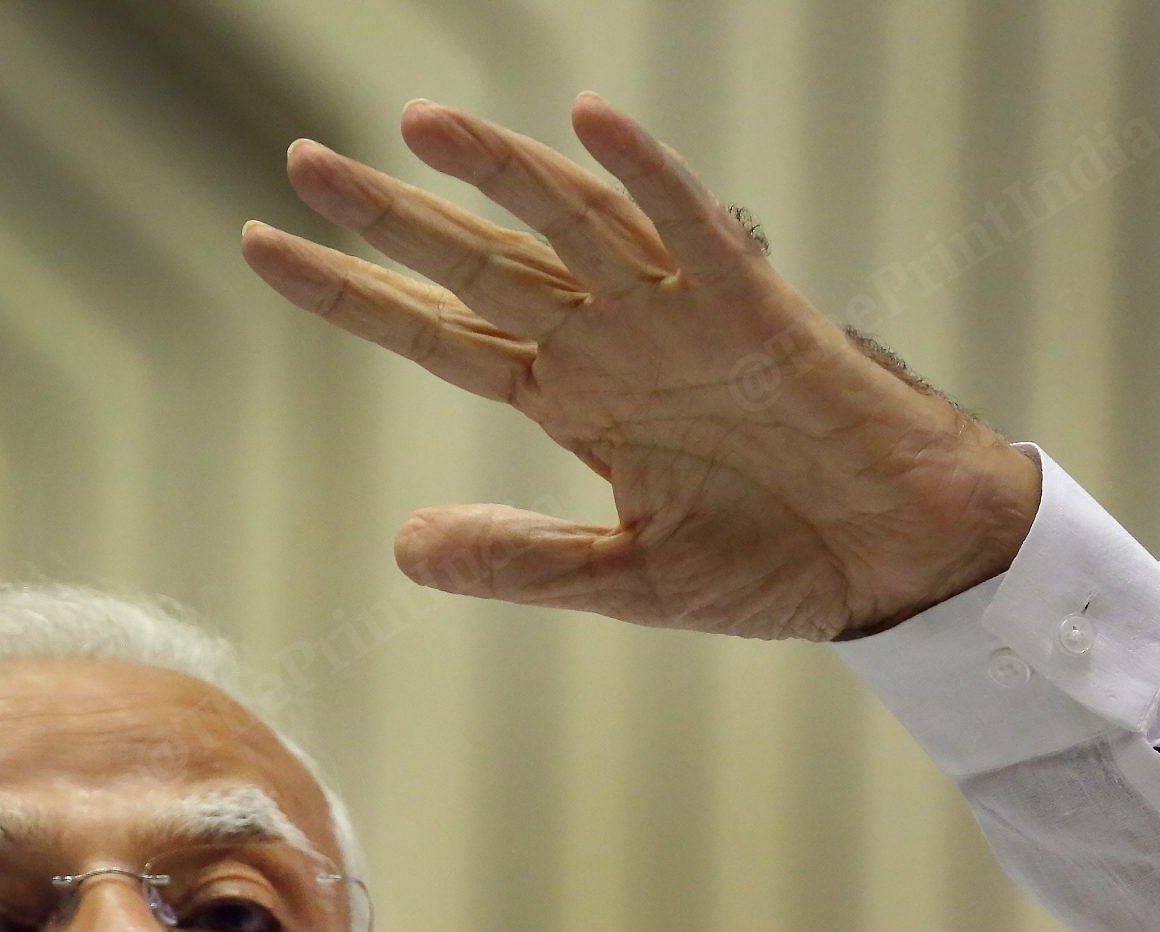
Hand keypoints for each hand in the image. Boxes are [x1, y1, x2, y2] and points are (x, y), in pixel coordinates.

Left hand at [241, 94, 1039, 641]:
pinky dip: (647, 177)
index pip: (435, 332)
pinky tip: (590, 123)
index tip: (265, 248)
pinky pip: (695, 231)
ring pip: (572, 226)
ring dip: (501, 172)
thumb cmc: (770, 562)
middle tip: (302, 162)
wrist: (894, 564)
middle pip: (477, 263)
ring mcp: (679, 317)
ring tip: (418, 124)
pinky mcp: (758, 314)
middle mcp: (609, 341)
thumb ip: (517, 558)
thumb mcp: (622, 580)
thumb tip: (402, 549)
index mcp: (570, 397)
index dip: (351, 291)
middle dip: (391, 215)